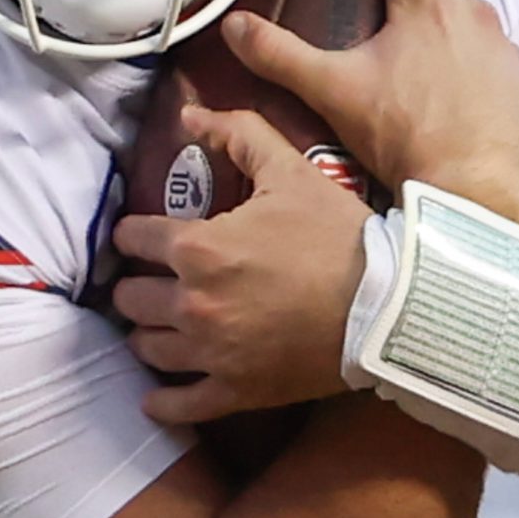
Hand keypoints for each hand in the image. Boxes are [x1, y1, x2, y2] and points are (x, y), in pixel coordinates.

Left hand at [112, 105, 368, 425]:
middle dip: (138, 285)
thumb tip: (189, 112)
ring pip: (146, 348)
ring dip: (149, 334)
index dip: (134, 234)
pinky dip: (162, 400)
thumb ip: (238, 133)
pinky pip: (178, 405)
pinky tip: (157, 394)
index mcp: (198, 248)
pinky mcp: (235, 392)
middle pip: (130, 298)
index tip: (142, 237)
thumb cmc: (338, 234)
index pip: (133, 239)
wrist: (389, 305)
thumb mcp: (292, 170)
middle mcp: (192, 303)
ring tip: (162, 326)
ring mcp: (211, 354)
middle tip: (154, 281)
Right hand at [224, 0, 518, 225]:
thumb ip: (280, 54)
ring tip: (407, 49)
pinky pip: (492, 59)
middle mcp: (474, 13)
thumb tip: (233, 24)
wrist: (474, 196)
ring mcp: (505, 50)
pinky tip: (446, 91)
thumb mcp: (334, 91)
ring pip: (467, 14)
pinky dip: (468, 64)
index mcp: (425, 0)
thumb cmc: (405, 136)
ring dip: (438, 20)